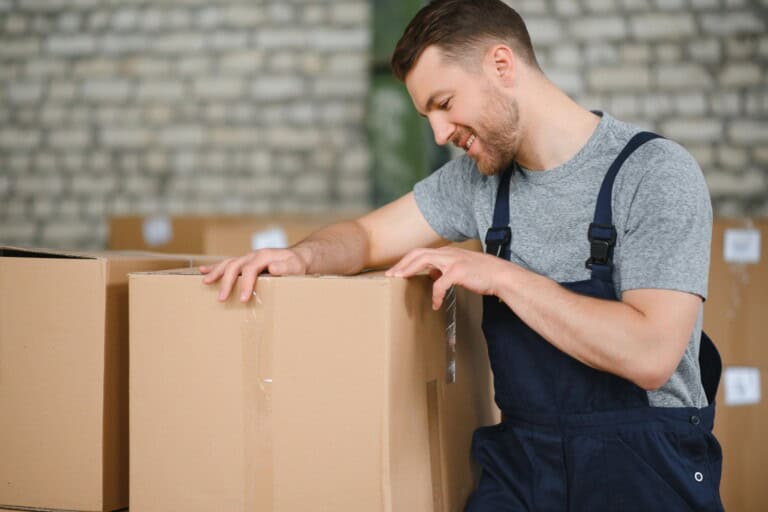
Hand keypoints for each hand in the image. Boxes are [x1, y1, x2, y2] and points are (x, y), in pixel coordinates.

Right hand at [200, 248, 309, 301]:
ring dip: (216, 272)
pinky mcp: (245, 262)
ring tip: (206, 282)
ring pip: (228, 263)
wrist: (299, 257)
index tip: (244, 299)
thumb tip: (272, 268)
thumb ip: (285, 267)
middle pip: (235, 265)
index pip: (250, 269)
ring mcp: (248, 258)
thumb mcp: (296, 266)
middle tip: (222, 298)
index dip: (246, 283)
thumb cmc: (297, 265)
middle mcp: (253, 255)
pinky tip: (202, 270)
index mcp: (264, 256)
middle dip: (227, 282)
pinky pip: (228, 263)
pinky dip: (215, 267)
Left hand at [385, 246, 509, 309]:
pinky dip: (436, 295)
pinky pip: (440, 284)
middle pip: (418, 254)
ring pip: (424, 261)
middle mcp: (448, 253)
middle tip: (390, 276)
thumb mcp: (460, 267)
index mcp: (447, 252)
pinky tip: (435, 304)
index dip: (406, 260)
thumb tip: (432, 274)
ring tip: (401, 281)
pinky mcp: (458, 272)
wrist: (500, 275)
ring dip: (410, 271)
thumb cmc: (481, 273)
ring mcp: (453, 261)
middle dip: (402, 264)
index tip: (395, 271)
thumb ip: (445, 269)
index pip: (421, 252)